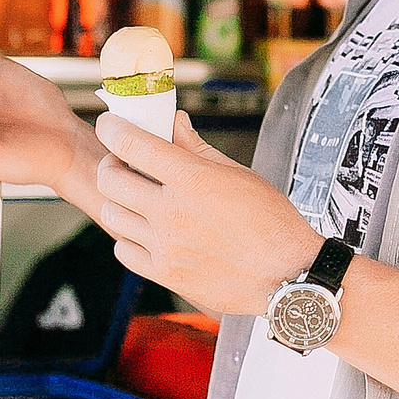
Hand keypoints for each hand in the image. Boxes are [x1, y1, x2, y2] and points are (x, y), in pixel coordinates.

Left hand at [89, 110, 320, 315]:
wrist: (287, 276)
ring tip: (137, 199)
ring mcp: (165, 246)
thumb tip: (174, 123)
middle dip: (112, 164)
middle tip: (124, 164)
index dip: (112, 128)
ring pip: (111, 214)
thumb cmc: (272, 223)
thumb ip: (198, 148)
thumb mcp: (239, 174)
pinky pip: (123, 250)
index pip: (131, 144)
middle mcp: (172, 212)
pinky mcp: (165, 273)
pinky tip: (146, 231)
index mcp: (193, 179)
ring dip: (118, 201)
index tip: (110, 124)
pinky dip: (128, 237)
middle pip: (111, 179)